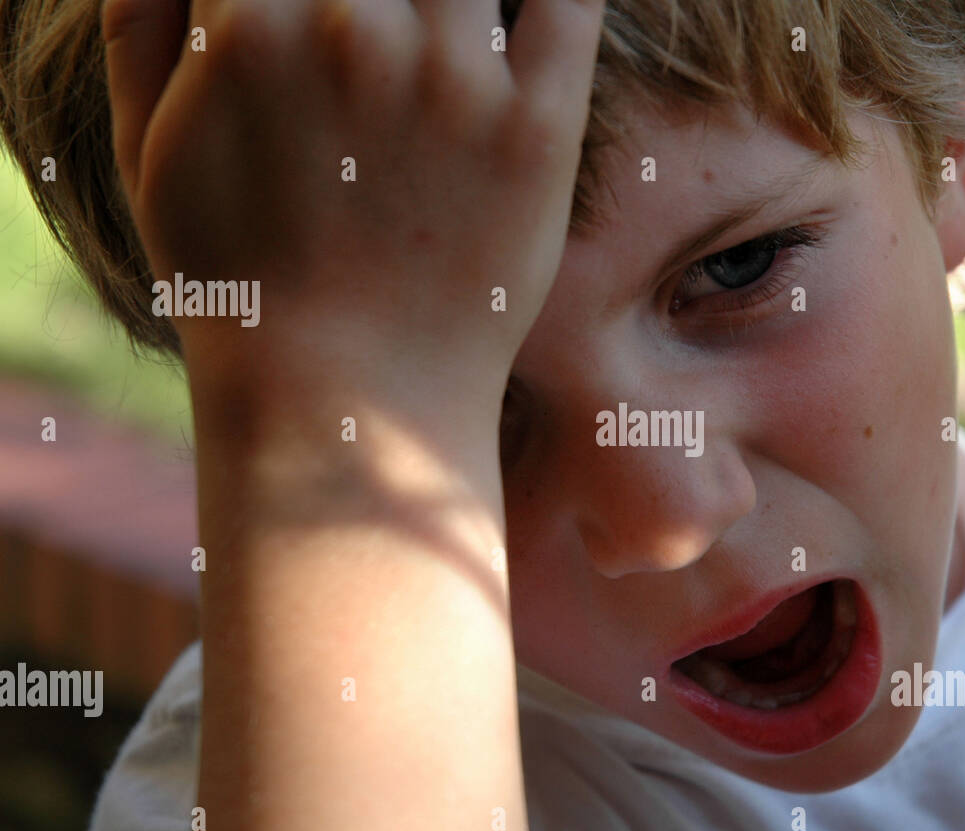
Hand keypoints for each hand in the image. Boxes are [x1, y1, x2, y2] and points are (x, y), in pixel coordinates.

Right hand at [103, 0, 604, 402]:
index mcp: (251, 25)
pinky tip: (524, 12)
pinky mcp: (539, 129)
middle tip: (370, 37)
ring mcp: (458, 81)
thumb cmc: (239, 285)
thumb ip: (140, 22)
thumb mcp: (145, 151)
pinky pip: (569, 1)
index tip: (311, 12)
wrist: (344, 402)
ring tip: (434, 37)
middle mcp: (358, 34)